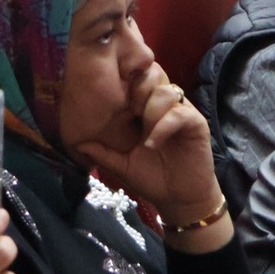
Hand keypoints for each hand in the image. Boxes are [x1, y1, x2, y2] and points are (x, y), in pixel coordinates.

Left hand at [69, 62, 220, 227]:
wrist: (179, 199)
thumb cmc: (152, 179)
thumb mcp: (122, 166)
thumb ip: (102, 153)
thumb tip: (77, 144)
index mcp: (144, 109)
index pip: (136, 79)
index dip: (124, 81)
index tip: (110, 96)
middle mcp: (163, 106)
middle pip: (152, 74)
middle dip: (137, 89)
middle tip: (128, 112)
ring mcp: (181, 112)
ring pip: (166, 91)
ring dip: (151, 109)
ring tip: (142, 132)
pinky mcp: (196, 124)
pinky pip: (180, 113)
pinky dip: (163, 126)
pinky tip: (152, 143)